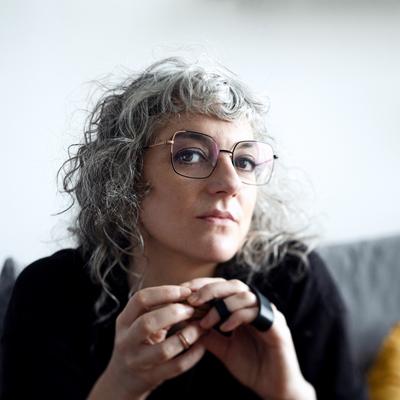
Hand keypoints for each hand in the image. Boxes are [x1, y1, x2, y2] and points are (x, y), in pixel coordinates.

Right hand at [88, 285, 205, 399]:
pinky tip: (202, 344)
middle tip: (193, 309)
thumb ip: (158, 308)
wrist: (123, 379)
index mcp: (124, 320)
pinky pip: (176, 367)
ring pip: (164, 350)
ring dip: (187, 335)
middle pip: (148, 323)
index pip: (140, 299)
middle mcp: (126, 341)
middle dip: (174, 313)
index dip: (165, 292)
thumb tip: (190, 292)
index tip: (186, 291)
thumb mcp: (139, 322)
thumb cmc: (138, 341)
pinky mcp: (150, 378)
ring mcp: (137, 362)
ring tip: (201, 326)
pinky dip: (193, 355)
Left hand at [182, 278, 315, 399]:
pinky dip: (238, 316)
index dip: (202, 285)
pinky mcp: (278, 327)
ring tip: (206, 321)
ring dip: (222, 304)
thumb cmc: (251, 367)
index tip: (183, 292)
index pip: (223, 286)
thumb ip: (208, 334)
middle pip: (233, 284)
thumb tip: (185, 321)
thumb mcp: (223, 348)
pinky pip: (256, 313)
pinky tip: (224, 328)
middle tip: (192, 300)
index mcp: (244, 308)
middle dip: (210, 289)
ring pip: (245, 294)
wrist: (275, 390)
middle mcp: (257, 306)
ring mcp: (269, 314)